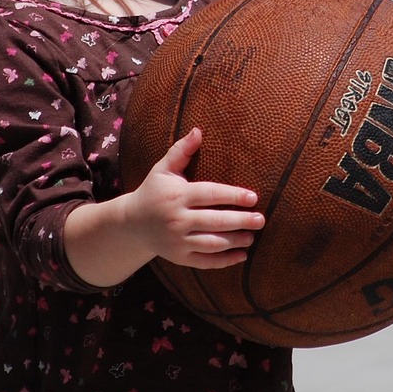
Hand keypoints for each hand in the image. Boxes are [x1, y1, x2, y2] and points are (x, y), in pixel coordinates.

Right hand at [123, 127, 264, 268]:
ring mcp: (177, 241)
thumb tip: (198, 130)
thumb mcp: (163, 170)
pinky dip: (225, 261)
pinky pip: (205, 261)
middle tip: (261, 219)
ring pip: (212, 243)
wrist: (131, 224)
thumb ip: (181, 151)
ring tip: (253, 236)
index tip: (253, 197)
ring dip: (235, 241)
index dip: (233, 196)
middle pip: (214, 221)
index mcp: (177, 196)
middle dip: (240, 221)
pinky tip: (242, 255)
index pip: (210, 195)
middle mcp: (176, 219)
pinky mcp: (179, 257)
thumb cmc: (154, 192)